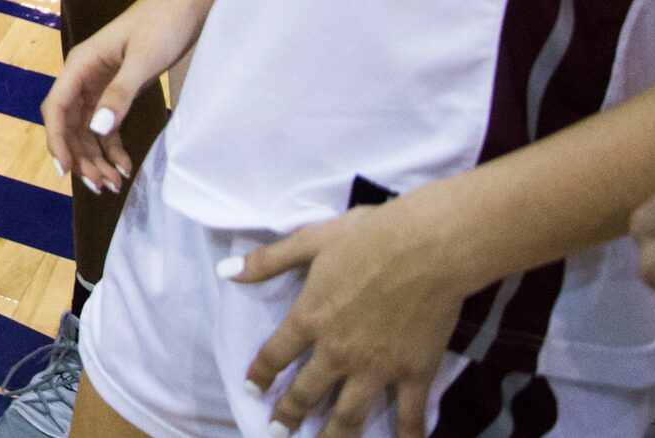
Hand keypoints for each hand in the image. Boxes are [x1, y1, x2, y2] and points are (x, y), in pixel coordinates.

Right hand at [41, 0, 212, 189]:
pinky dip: (112, 147)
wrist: (191, 3)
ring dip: (96, 157)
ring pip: (87, 128)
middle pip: (70, 124)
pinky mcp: (120, 88)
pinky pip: (107, 123)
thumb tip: (96, 130)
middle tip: (100, 186)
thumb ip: (120, 94)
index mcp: (81, 64)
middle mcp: (85, 75)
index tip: (67, 173)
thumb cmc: (164, 23)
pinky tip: (124, 166)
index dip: (57, 141)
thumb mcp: (144, 60)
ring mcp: (102, 83)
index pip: (56, 108)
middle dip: (81, 157)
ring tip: (112, 184)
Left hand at [234, 197, 481, 437]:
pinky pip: (409, 415)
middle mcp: (338, 352)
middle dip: (288, 416)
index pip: (275, 355)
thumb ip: (268, 260)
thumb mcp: (310, 240)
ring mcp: (377, 367)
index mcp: (310, 319)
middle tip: (277, 431)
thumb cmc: (368, 237)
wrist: (428, 247)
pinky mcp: (414, 373)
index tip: (252, 388)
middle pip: (306, 394)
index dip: (260, 374)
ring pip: (349, 415)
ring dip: (332, 437)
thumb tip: (226, 271)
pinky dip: (407, 437)